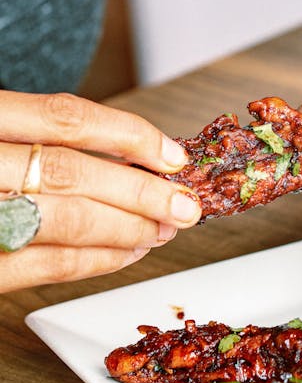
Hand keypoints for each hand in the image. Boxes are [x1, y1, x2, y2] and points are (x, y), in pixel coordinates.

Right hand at [0, 91, 201, 292]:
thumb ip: (38, 139)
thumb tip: (127, 158)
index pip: (64, 118)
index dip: (128, 134)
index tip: (170, 154)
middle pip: (73, 172)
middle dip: (141, 191)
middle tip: (183, 204)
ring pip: (69, 219)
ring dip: (127, 227)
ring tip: (162, 229)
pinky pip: (49, 264)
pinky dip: (98, 259)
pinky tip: (127, 253)